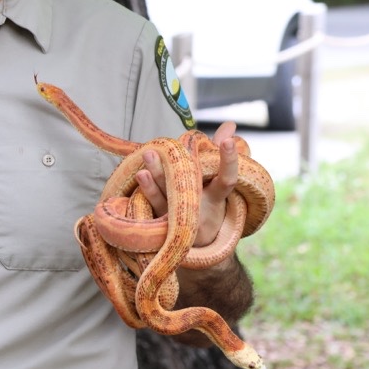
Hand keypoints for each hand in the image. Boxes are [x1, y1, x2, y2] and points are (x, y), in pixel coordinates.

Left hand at [136, 121, 238, 246]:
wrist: (200, 244)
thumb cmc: (210, 201)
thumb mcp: (219, 181)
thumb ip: (221, 153)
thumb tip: (230, 124)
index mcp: (216, 197)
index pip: (227, 179)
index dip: (229, 161)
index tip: (228, 142)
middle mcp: (198, 208)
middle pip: (186, 189)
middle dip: (172, 172)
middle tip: (158, 150)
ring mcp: (178, 217)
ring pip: (164, 199)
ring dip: (153, 181)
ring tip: (144, 163)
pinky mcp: (162, 223)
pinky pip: (153, 208)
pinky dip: (145, 192)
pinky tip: (137, 177)